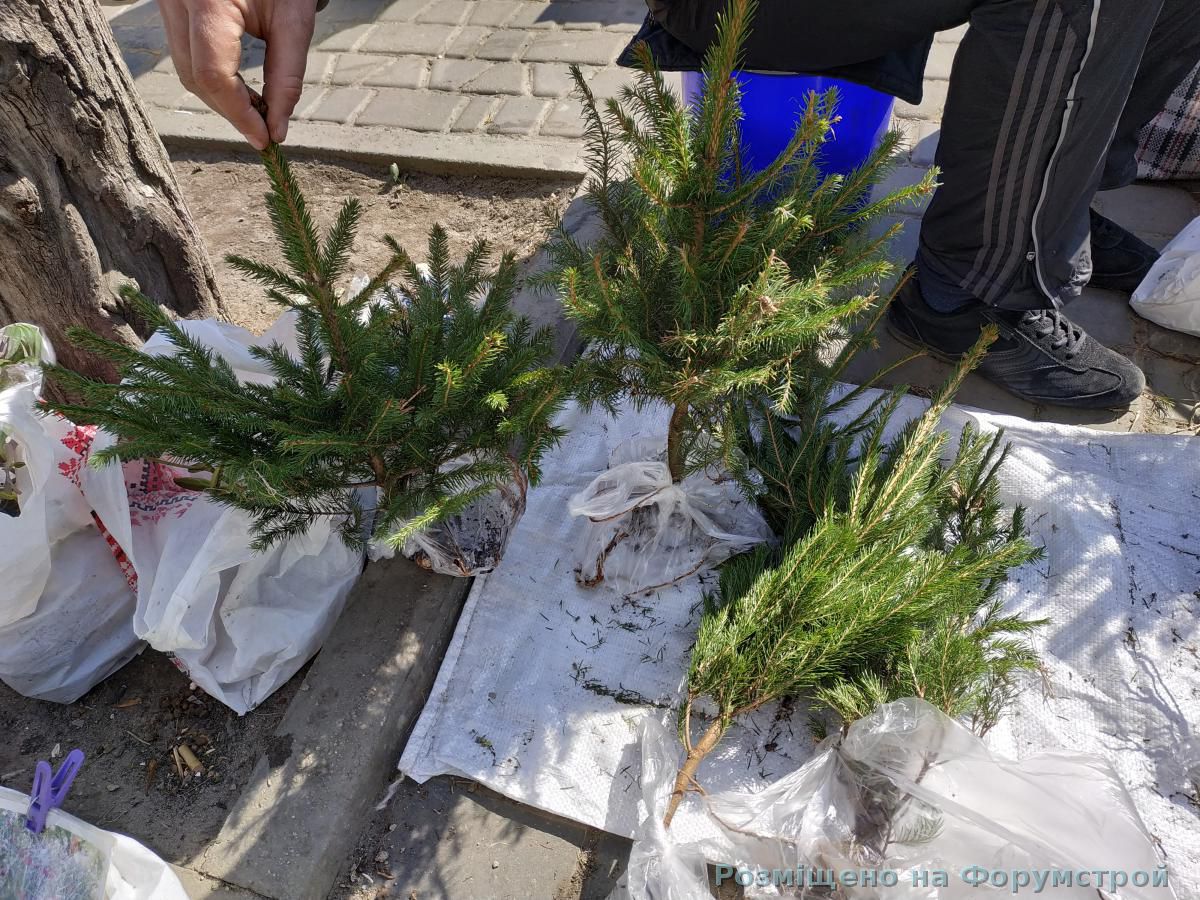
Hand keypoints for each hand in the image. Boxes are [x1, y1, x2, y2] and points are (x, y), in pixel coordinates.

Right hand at [157, 0, 316, 148]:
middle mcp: (177, 0)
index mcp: (208, 1)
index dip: (239, 115)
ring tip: (257, 107)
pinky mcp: (171, 7)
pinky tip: (240, 88)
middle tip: (265, 127)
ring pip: (186, 70)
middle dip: (231, 110)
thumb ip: (287, 77)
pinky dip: (213, 79)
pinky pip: (186, 55)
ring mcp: (168, 3)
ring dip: (222, 98)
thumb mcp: (294, 20)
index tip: (265, 140)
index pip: (213, 75)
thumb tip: (277, 130)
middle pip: (195, 77)